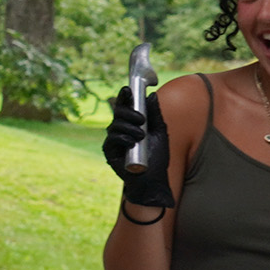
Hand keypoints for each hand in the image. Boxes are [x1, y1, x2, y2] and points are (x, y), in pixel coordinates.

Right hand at [103, 84, 174, 210]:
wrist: (154, 181)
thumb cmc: (158, 158)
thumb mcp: (160, 133)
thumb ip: (156, 114)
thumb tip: (152, 95)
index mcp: (132, 123)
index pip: (125, 106)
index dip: (125, 96)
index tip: (128, 89)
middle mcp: (120, 130)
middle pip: (118, 112)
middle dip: (129, 112)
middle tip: (142, 119)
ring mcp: (114, 141)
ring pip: (114, 125)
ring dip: (129, 128)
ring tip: (141, 136)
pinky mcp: (109, 152)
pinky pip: (112, 140)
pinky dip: (122, 138)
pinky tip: (132, 142)